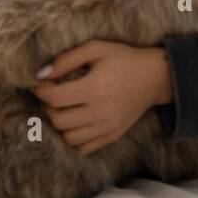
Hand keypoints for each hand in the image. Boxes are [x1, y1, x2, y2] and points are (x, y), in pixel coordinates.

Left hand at [31, 40, 170, 155]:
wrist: (155, 77)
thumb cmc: (124, 59)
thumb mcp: (96, 49)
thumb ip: (67, 59)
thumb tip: (41, 74)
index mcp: (94, 88)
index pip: (54, 98)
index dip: (41, 91)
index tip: (41, 84)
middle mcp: (100, 111)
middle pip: (58, 120)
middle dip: (48, 108)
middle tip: (52, 96)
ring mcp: (107, 127)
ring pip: (69, 138)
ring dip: (60, 125)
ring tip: (64, 109)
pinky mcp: (113, 135)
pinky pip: (84, 147)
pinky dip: (74, 138)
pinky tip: (76, 122)